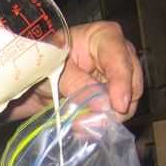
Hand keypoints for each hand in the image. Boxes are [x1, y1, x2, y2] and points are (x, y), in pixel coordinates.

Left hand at [8, 21, 142, 121]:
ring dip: (107, 118)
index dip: (122, 82)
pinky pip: (114, 115)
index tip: (118, 105)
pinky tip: (84, 129)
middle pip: (133, 82)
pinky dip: (100, 124)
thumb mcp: (55, 68)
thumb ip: (78, 84)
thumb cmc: (44, 60)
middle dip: (117, 105)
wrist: (32, 77)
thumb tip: (103, 106)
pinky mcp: (110, 99)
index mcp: (104, 37)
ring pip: (127, 103)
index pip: (120, 57)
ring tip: (82, 126)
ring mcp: (116, 79)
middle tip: (96, 122)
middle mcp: (117, 56)